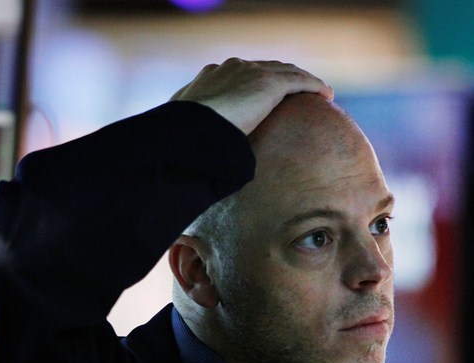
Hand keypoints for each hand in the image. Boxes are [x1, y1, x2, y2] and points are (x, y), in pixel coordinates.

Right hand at [170, 58, 333, 134]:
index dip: (254, 82)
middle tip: (294, 92)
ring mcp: (252, 73)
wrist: (190, 128)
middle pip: (266, 68)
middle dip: (282, 77)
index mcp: (211, 76)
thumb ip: (192, 129)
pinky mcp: (269, 83)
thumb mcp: (184, 129)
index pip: (240, 74)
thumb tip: (194, 148)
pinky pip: (301, 81)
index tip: (261, 95)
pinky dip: (315, 86)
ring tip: (316, 92)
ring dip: (303, 80)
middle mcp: (233, 68)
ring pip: (287, 71)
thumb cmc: (182, 135)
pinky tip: (326, 96)